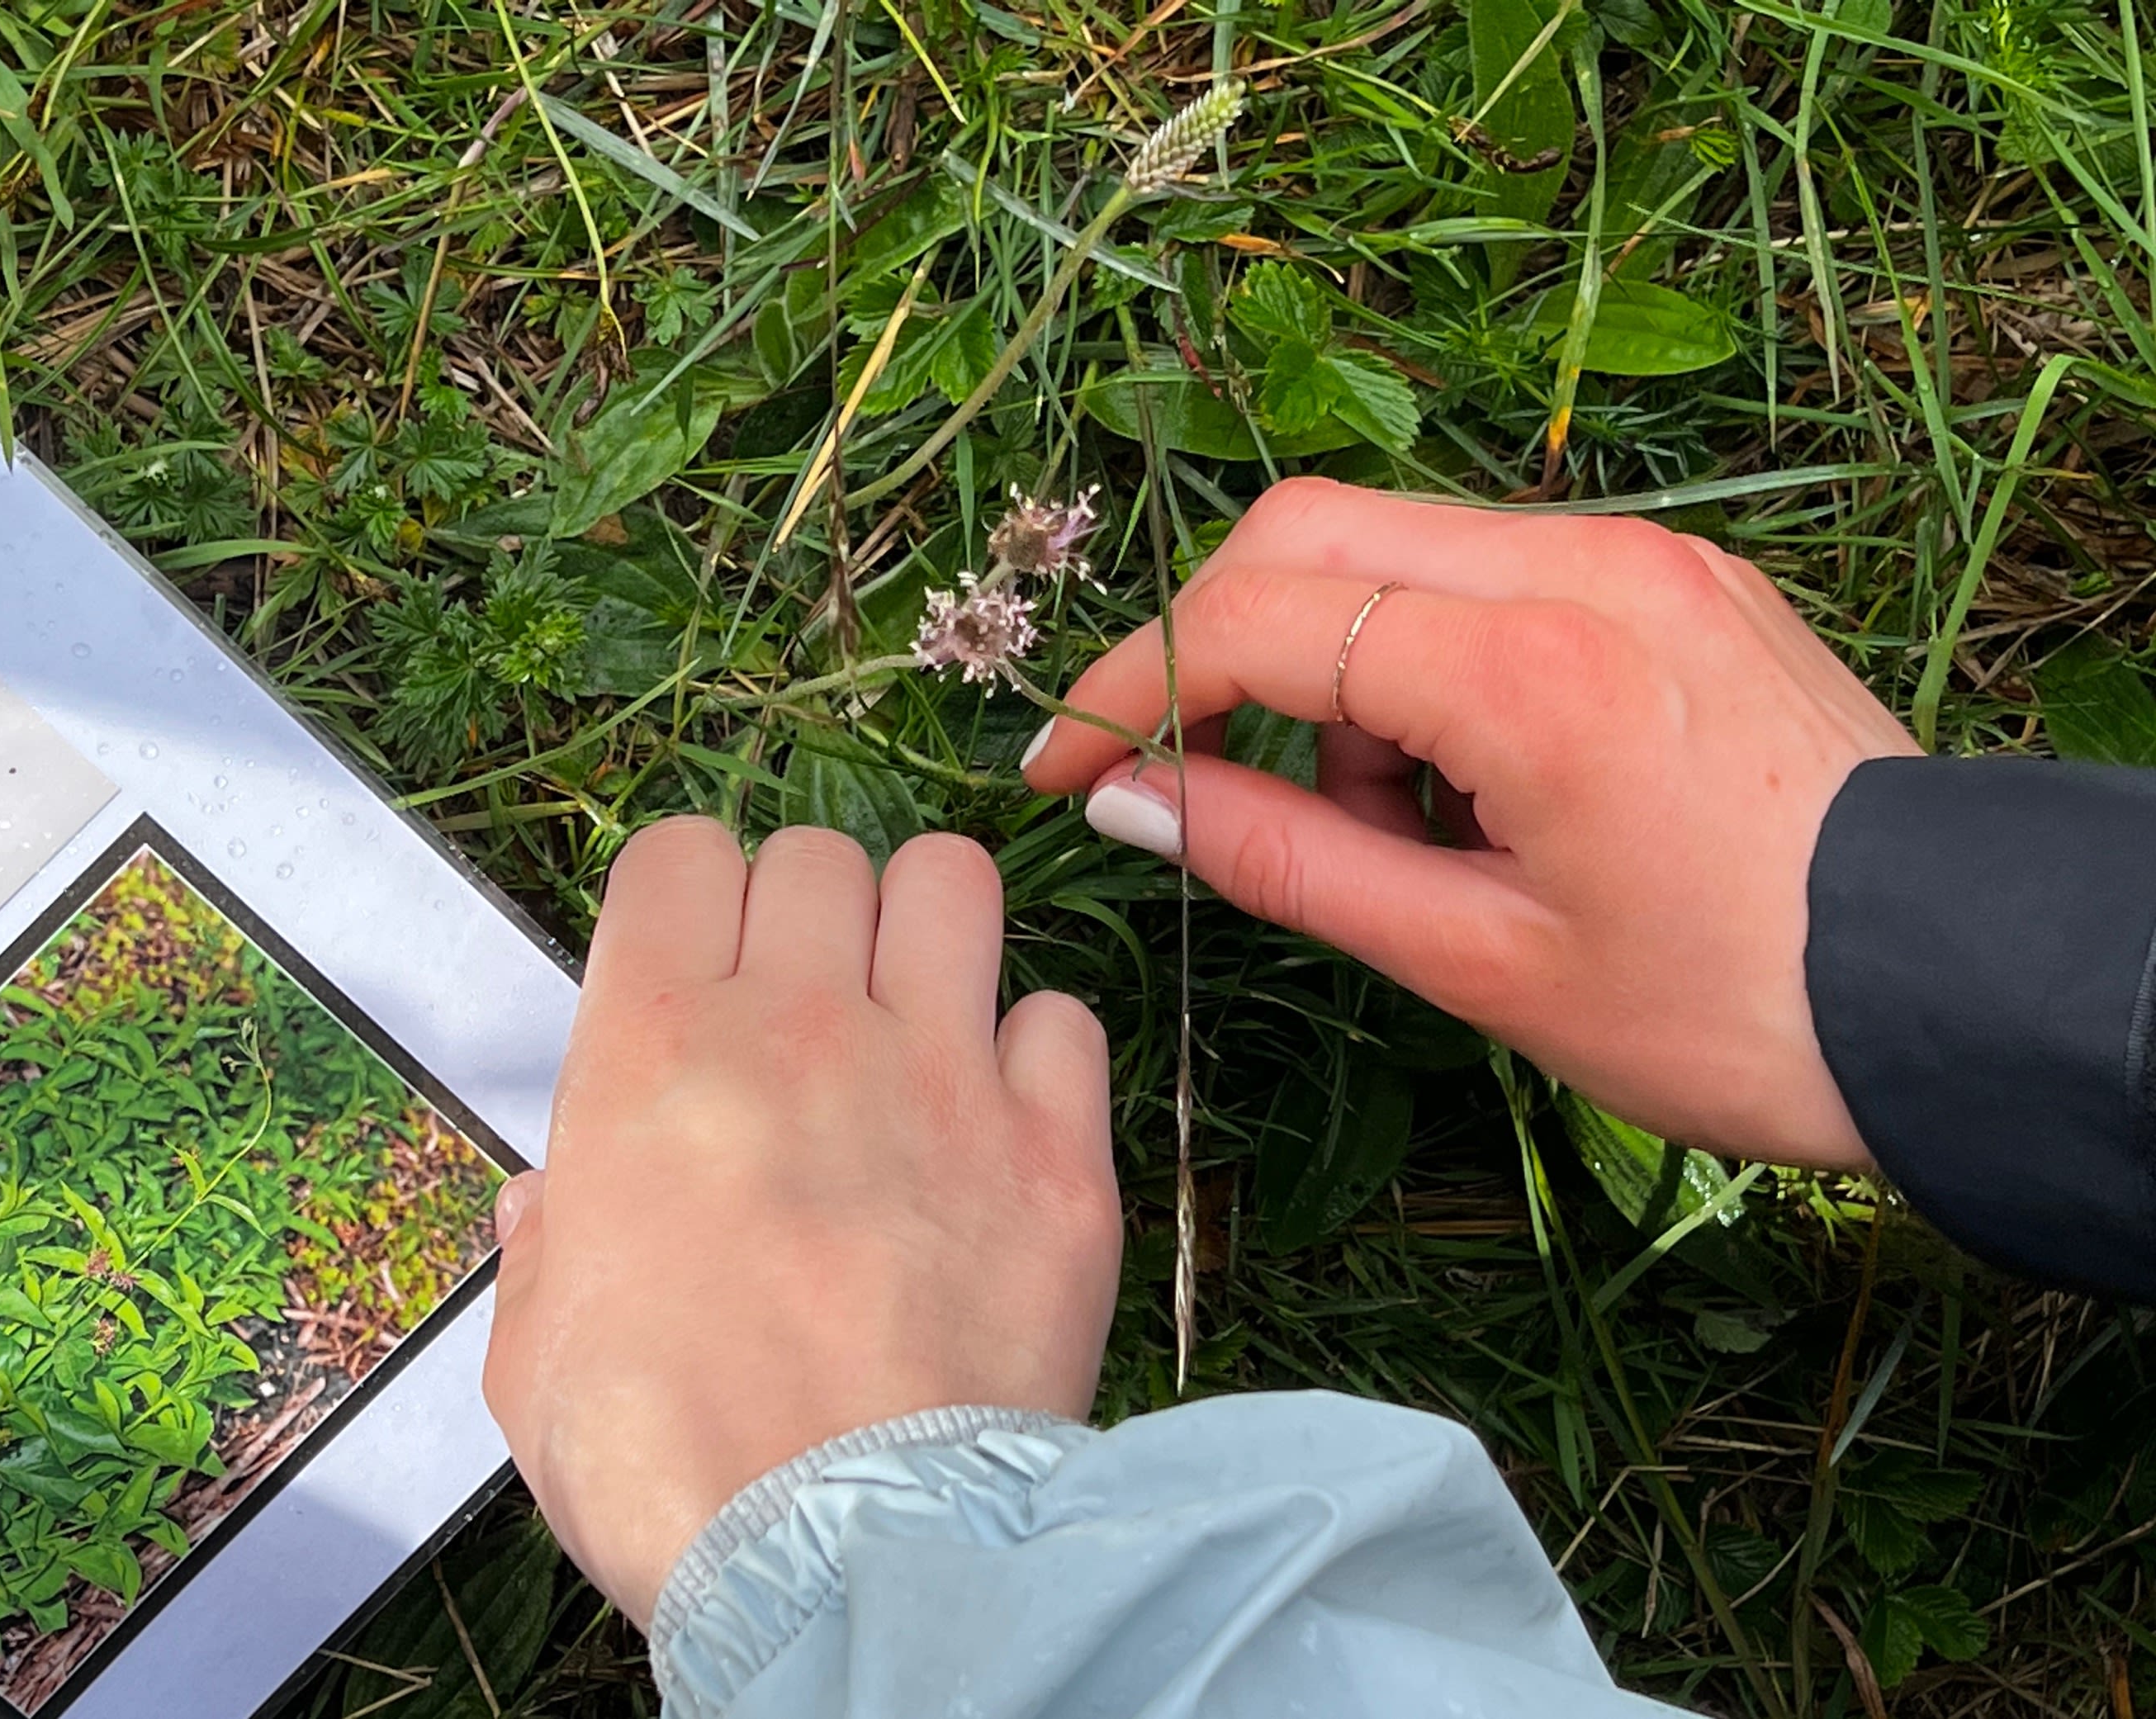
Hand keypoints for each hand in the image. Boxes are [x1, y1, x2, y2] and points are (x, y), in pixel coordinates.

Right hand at [482, 819, 1118, 1625]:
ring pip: (951, 880)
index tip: (699, 957)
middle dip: (810, 909)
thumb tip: (547, 1207)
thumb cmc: (667, 1462)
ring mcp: (940, 1073)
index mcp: (649, 1050)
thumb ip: (544, 1253)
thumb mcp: (536, 1359)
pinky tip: (1006, 1117)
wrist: (841, 1551)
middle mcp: (799, 1026)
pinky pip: (1064, 1018)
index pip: (677, 853)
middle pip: (817, 852)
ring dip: (929, 927)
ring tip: (916, 1010)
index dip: (689, 894)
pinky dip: (1038, 1053)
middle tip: (808, 1000)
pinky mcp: (1054, 1147)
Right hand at [1022, 477, 1918, 1169]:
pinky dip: (1429, 667)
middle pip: (1310, 534)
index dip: (1130, 686)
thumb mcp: (1478, 960)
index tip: (1062, 767)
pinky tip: (1478, 788)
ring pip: (1394, 549)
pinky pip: (1491, 574)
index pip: (1256, 618)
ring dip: (1337, 676)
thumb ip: (1286, 859)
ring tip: (1403, 832)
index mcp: (1530, 669)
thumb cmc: (1732, 1012)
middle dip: (1221, 654)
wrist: (1957, 989)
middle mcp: (1584, 565)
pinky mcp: (1676, 574)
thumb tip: (1133, 795)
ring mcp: (1641, 554)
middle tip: (1204, 786)